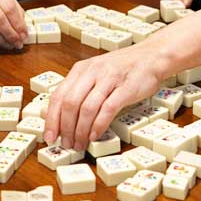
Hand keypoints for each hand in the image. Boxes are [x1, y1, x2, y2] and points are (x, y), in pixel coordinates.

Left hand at [44, 44, 169, 151]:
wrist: (152, 56)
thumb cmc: (123, 68)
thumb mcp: (96, 73)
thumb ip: (80, 89)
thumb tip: (61, 117)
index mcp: (81, 69)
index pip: (58, 96)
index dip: (51, 119)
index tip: (49, 136)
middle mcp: (93, 72)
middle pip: (70, 104)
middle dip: (65, 128)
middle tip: (66, 144)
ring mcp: (110, 79)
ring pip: (87, 108)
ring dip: (80, 130)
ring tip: (79, 144)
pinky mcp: (126, 88)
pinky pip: (108, 109)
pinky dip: (98, 125)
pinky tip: (94, 136)